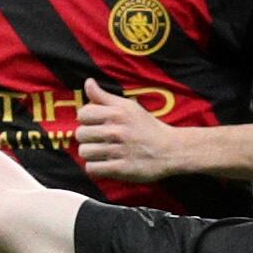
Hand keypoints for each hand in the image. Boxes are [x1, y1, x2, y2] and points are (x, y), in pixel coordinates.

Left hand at [72, 82, 196, 184]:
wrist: (171, 150)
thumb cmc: (148, 128)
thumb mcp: (129, 106)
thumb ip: (105, 96)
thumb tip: (88, 82)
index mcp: (117, 113)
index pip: (83, 114)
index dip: (86, 119)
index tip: (96, 123)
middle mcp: (116, 131)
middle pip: (81, 134)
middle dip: (88, 137)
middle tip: (100, 139)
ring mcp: (118, 151)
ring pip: (84, 152)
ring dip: (91, 153)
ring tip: (103, 152)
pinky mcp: (120, 169)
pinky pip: (92, 169)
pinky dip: (96, 168)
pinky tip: (105, 163)